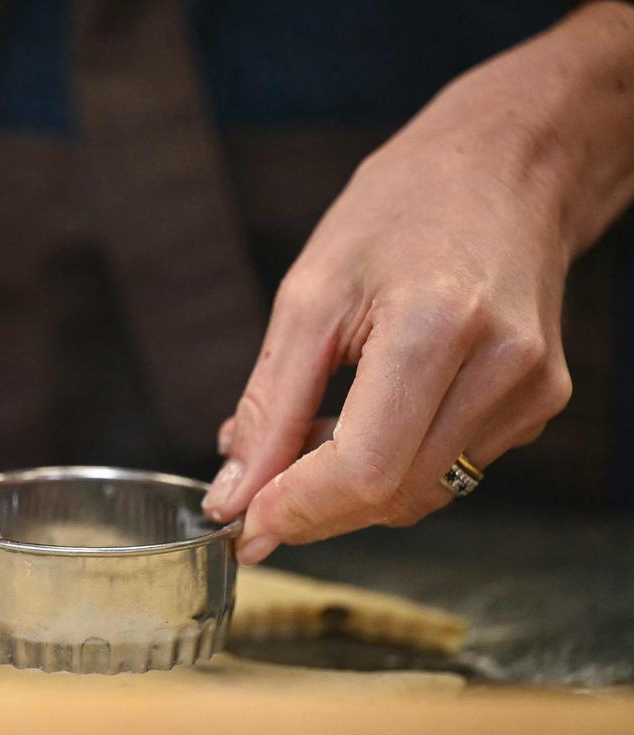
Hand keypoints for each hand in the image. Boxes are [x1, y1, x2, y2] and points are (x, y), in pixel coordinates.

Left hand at [202, 58, 582, 563]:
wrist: (506, 168)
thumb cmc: (402, 208)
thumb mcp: (310, 293)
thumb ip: (271, 405)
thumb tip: (237, 490)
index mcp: (436, 329)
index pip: (363, 471)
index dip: (296, 511)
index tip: (244, 524)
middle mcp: (501, 370)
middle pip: (393, 497)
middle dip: (314, 509)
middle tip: (257, 490)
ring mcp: (531, 393)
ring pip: (420, 495)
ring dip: (350, 488)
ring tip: (309, 437)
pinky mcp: (540, 404)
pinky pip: (450, 469)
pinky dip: (393, 465)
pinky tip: (364, 424)